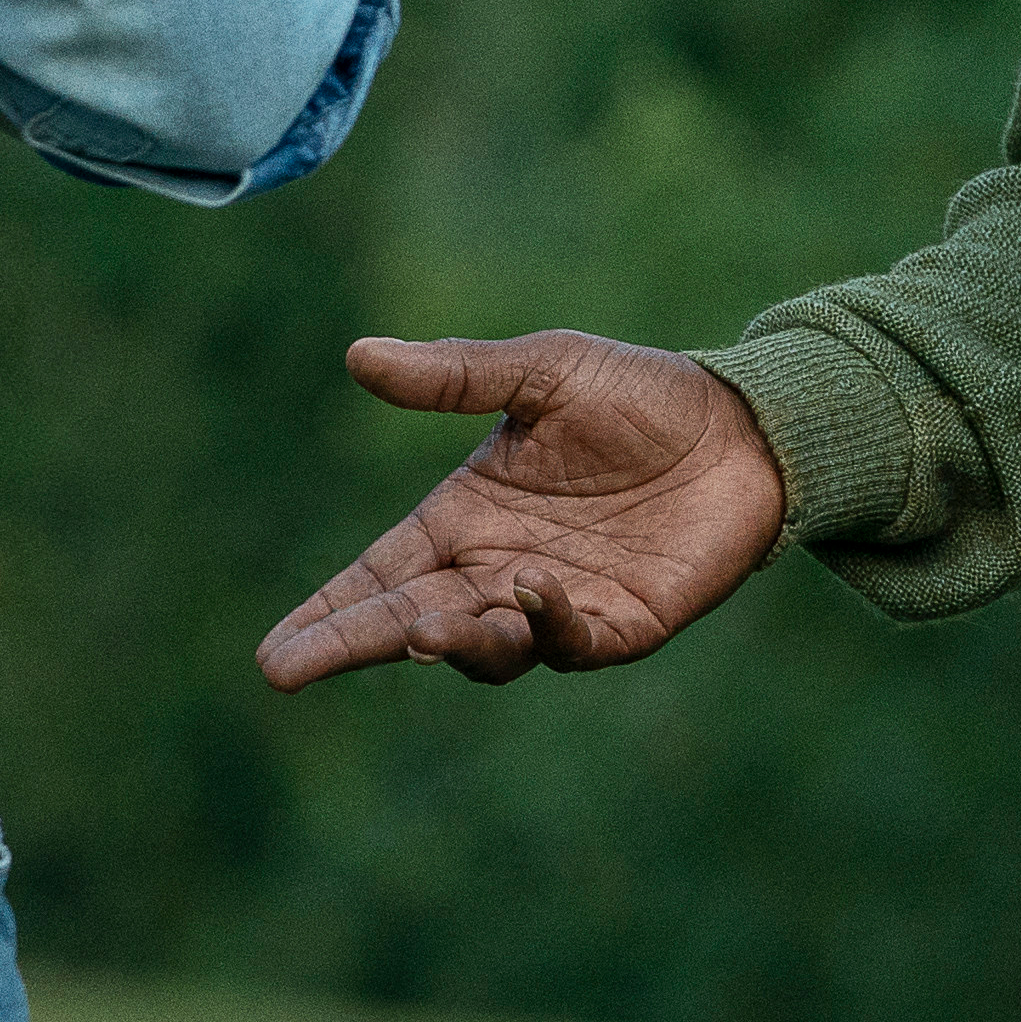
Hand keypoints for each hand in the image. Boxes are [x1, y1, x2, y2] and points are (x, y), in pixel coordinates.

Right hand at [257, 333, 785, 687]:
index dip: (329, 613)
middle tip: (292, 666)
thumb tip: (359, 355)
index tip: (275, 652)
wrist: (745, 425)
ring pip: (486, 646)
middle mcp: (500, 571)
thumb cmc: (638, 396)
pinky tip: (535, 590)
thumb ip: (456, 377)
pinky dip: (548, 625)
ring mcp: (559, 605)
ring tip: (425, 628)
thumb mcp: (543, 372)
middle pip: (411, 622)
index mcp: (467, 518)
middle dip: (352, 644)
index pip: (381, 574)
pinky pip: (572, 641)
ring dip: (453, 640)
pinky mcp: (623, 624)